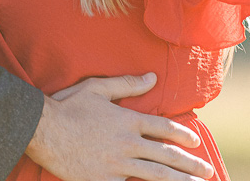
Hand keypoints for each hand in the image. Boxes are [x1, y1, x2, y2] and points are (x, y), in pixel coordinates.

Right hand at [26, 72, 213, 179]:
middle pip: (167, 156)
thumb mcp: (97, 88)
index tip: (195, 140)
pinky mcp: (104, 180)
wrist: (42, 129)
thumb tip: (152, 78)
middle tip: (207, 172)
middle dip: (190, 165)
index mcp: (127, 120)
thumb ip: (127, 84)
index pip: (164, 128)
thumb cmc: (67, 106)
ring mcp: (117, 164)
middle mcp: (127, 144)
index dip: (183, 134)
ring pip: (155, 175)